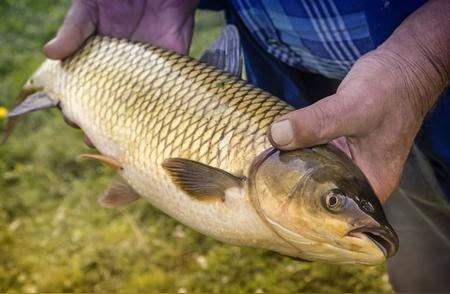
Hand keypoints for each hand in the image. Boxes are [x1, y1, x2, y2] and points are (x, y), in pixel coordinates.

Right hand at [45, 0, 197, 146]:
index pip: (86, 90)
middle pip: (112, 105)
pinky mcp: (172, 66)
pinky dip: (165, 110)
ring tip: (125, 141)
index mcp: (99, 60)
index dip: (79, 107)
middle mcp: (123, 72)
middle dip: (104, 123)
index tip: (75, 119)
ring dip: (133, 126)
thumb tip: (49, 53)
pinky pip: (169, 93)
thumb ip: (74, 30)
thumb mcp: (89, 9)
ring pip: (139, 107)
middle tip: (99, 137)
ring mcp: (147, 72)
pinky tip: (158, 126)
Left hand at [268, 1, 448, 202]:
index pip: (333, 212)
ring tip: (263, 164)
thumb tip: (277, 136)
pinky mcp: (339, 145)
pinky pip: (313, 152)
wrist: (403, 66)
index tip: (270, 194)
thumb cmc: (391, 89)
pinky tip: (278, 144)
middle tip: (261, 178)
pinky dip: (298, 148)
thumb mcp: (352, 108)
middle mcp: (359, 179)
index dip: (301, 207)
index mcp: (371, 185)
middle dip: (291, 185)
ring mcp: (349, 161)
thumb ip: (317, 123)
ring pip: (313, 171)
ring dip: (292, 165)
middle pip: (319, 193)